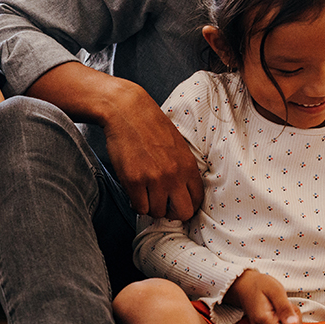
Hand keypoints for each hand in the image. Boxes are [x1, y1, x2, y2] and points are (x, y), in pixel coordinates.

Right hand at [104, 88, 202, 219]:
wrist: (127, 110)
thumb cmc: (150, 125)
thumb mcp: (177, 145)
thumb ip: (182, 168)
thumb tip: (180, 191)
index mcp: (188, 165)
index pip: (197, 199)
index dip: (187, 205)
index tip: (177, 203)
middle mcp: (174, 175)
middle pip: (182, 213)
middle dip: (172, 213)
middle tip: (163, 205)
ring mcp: (154, 179)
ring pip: (157, 212)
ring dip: (151, 206)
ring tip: (146, 194)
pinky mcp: (134, 180)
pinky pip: (139, 207)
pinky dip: (136, 203)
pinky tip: (135, 193)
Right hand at [223, 269, 299, 323]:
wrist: (244, 285)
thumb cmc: (260, 285)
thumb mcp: (275, 290)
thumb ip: (284, 308)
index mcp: (264, 320)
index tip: (293, 314)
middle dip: (294, 323)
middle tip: (287, 305)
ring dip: (290, 320)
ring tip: (281, 305)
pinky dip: (284, 320)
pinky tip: (278, 309)